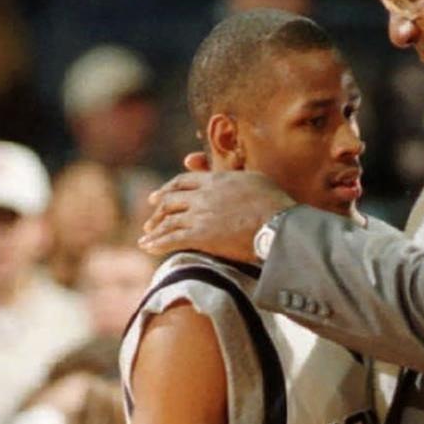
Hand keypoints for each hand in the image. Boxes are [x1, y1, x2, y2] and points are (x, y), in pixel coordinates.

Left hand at [138, 170, 296, 261]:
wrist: (277, 222)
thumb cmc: (273, 202)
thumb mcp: (253, 179)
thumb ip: (234, 176)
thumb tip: (229, 178)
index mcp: (215, 180)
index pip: (183, 181)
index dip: (168, 188)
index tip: (159, 196)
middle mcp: (202, 195)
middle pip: (170, 200)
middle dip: (157, 210)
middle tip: (150, 218)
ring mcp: (200, 215)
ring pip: (168, 221)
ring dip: (154, 230)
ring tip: (146, 238)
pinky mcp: (201, 236)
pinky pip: (172, 239)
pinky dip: (158, 243)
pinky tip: (149, 248)